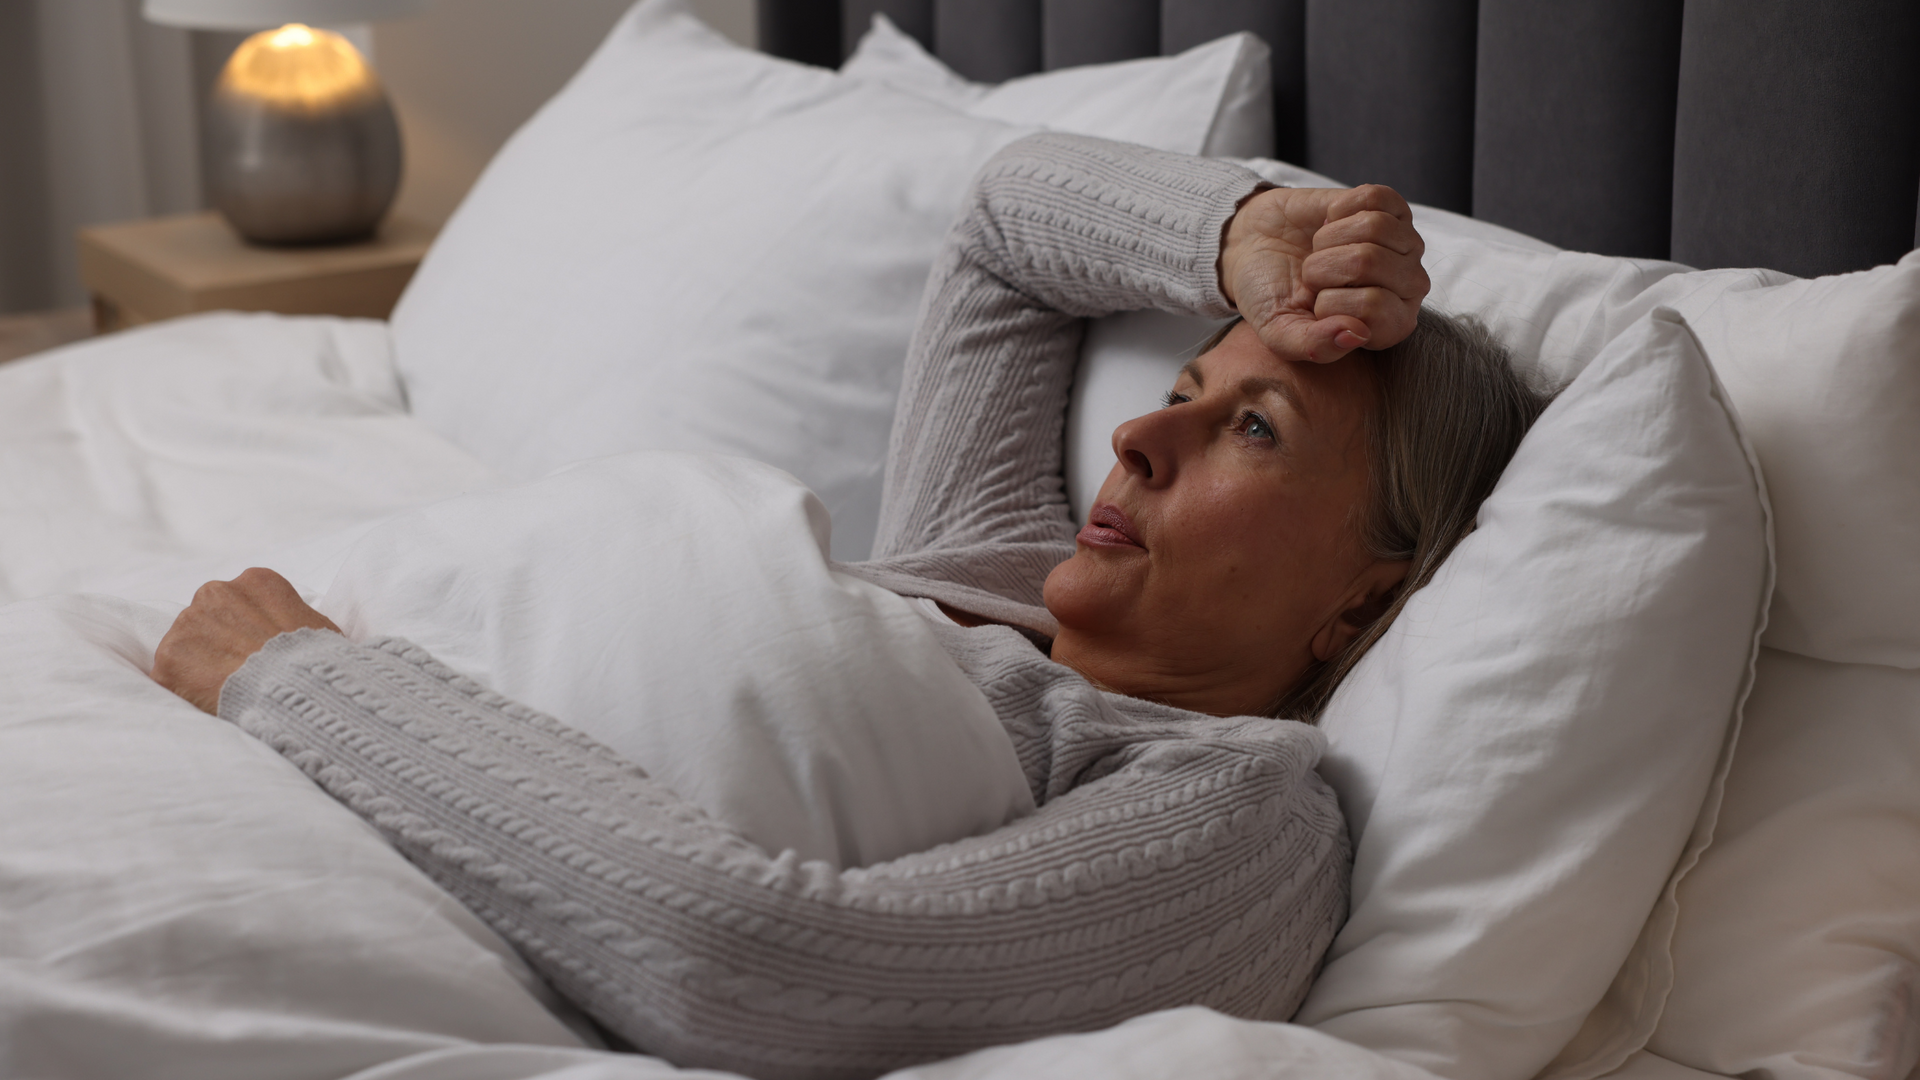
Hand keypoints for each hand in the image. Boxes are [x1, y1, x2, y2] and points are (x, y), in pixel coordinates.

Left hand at [152, 567, 340, 713]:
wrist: (297, 691)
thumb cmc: (318, 663)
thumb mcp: (319, 627)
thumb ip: (292, 620)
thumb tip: (291, 634)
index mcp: (256, 581)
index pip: (239, 602)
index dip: (248, 632)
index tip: (256, 654)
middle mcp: (215, 592)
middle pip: (207, 620)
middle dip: (219, 646)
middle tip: (242, 675)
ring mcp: (187, 625)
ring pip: (184, 647)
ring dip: (199, 668)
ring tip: (230, 692)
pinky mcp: (167, 661)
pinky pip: (171, 678)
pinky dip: (187, 693)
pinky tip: (213, 703)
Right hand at [1219, 184, 1428, 362]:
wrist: (1255, 247)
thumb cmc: (1271, 295)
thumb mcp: (1280, 333)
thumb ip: (1315, 346)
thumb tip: (1357, 333)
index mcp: (1388, 326)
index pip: (1372, 309)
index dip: (1328, 303)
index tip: (1315, 305)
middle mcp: (1407, 286)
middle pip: (1370, 262)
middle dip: (1324, 266)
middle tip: (1312, 275)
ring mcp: (1405, 244)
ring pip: (1373, 227)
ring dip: (1329, 238)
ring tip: (1320, 250)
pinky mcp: (1393, 207)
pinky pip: (1373, 198)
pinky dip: (1339, 209)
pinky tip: (1331, 223)